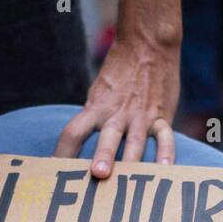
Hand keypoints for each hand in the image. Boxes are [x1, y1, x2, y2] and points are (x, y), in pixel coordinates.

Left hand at [54, 36, 179, 177]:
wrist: (148, 43)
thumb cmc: (119, 73)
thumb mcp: (99, 92)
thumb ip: (92, 118)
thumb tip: (76, 146)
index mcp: (96, 107)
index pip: (74, 132)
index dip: (63, 152)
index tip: (56, 173)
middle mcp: (117, 113)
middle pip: (106, 137)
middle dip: (103, 156)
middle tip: (98, 175)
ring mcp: (140, 115)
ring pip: (136, 140)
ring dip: (132, 159)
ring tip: (132, 178)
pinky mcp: (162, 114)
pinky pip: (164, 135)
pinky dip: (166, 152)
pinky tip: (165, 168)